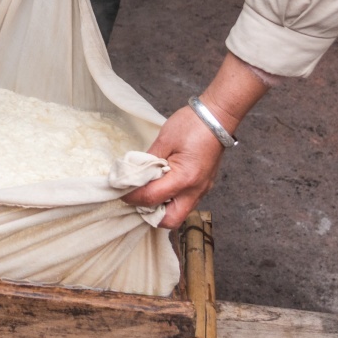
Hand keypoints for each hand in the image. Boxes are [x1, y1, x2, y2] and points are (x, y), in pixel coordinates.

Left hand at [125, 105, 226, 228]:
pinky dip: (171, 200)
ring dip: (161, 209)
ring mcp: (202, 189)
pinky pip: (185, 202)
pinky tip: (161, 186)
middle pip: (171, 220)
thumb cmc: (192, 125)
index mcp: (184, 178)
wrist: (217, 117)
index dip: (132, 196)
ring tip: (147, 192)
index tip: (120, 190)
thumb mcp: (164, 140)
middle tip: (137, 199)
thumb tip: (135, 174)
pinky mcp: (204, 185)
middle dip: (151, 215)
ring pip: (180, 213)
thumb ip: (148, 161)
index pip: (152, 198)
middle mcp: (195, 190)